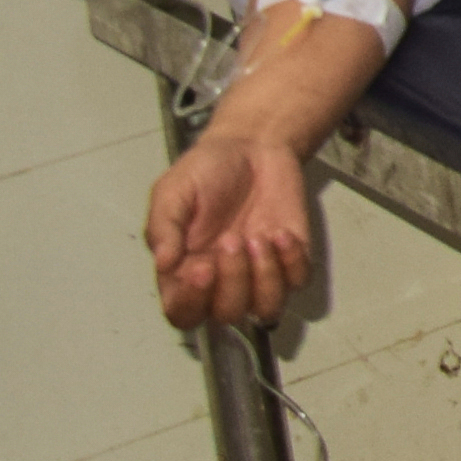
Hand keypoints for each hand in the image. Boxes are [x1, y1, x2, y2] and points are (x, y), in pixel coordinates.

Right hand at [146, 128, 319, 329]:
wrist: (253, 146)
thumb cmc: (207, 170)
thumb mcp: (172, 191)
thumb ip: (164, 227)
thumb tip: (163, 264)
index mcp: (184, 270)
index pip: (183, 313)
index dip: (192, 301)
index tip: (202, 267)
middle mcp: (221, 280)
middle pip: (227, 314)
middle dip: (233, 281)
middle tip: (232, 239)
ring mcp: (259, 272)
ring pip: (266, 308)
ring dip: (265, 278)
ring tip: (259, 238)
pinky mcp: (291, 258)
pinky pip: (298, 281)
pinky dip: (292, 261)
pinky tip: (281, 232)